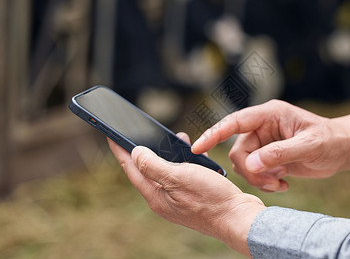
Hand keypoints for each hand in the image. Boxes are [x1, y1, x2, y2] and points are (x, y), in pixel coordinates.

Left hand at [107, 135, 264, 256]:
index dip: (120, 149)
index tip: (110, 133)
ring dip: (169, 153)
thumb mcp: (178, 177)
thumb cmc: (211, 199)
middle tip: (144, 131)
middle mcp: (164, 199)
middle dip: (146, 149)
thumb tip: (135, 152)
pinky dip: (184, 162)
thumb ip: (153, 165)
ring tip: (176, 139)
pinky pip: (182, 175)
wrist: (239, 218)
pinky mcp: (193, 196)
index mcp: (156, 195)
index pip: (131, 168)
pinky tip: (193, 155)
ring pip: (167, 171)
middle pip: (147, 169)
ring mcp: (178, 199)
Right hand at [192, 100, 349, 191]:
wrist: (341, 150)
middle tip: (273, 181)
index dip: (214, 133)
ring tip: (281, 181)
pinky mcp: (266, 158)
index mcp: (269, 115)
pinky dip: (265, 182)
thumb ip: (280, 153)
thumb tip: (251, 165)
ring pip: (244, 165)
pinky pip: (253, 173)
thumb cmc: (329, 140)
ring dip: (259, 179)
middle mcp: (262, 128)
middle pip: (238, 151)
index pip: (235, 122)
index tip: (197, 147)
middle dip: (252, 171)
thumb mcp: (308, 146)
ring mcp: (263, 143)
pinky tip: (284, 182)